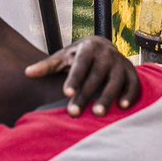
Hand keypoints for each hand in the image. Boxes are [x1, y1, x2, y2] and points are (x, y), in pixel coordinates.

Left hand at [25, 36, 140, 115]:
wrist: (102, 47)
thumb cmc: (78, 56)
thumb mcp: (62, 57)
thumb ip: (47, 66)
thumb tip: (27, 73)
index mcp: (88, 48)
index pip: (81, 64)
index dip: (74, 79)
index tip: (66, 94)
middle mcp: (107, 53)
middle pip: (96, 76)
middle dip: (86, 95)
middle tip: (74, 113)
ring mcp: (120, 62)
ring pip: (115, 81)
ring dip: (107, 97)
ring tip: (97, 114)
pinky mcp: (131, 72)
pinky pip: (133, 84)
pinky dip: (129, 95)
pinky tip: (122, 107)